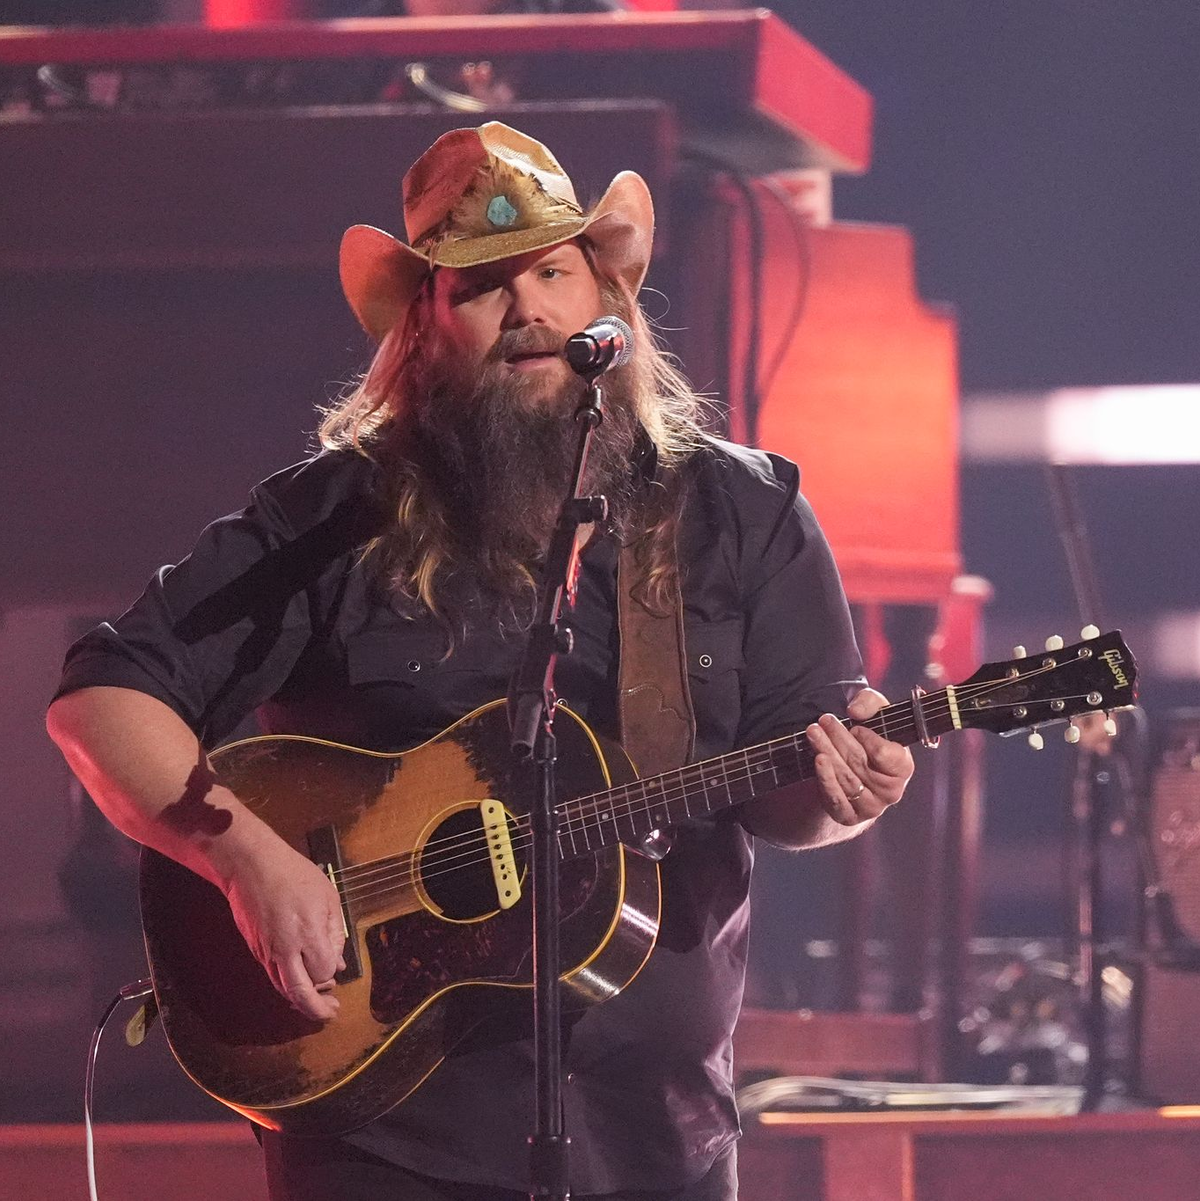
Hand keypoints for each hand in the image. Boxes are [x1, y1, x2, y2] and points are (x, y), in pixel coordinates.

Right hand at [221, 836, 347, 1021]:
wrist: (251, 866)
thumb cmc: (294, 875)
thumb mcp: (328, 896)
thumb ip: (336, 932)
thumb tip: (338, 961)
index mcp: (308, 932)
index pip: (324, 971)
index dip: (333, 971)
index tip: (337, 961)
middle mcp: (286, 948)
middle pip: (301, 994)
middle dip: (318, 1009)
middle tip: (332, 1012)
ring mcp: (268, 952)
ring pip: (284, 990)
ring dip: (302, 1001)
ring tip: (319, 1003)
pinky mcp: (256, 951)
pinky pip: (274, 977)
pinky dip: (288, 986)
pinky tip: (300, 983)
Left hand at [806, 688, 914, 825]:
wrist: (854, 773)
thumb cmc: (869, 739)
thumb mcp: (875, 715)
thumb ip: (871, 703)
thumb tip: (855, 712)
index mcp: (903, 767)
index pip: (886, 755)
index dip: (868, 739)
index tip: (854, 726)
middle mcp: (891, 791)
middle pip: (860, 763)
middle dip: (839, 739)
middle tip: (824, 721)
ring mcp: (871, 807)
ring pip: (846, 778)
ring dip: (827, 752)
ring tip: (813, 733)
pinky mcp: (849, 816)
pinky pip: (836, 799)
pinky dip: (825, 779)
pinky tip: (817, 760)